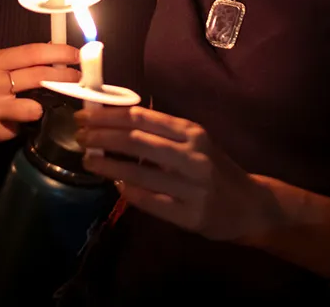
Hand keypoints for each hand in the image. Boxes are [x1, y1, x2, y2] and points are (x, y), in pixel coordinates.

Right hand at [0, 43, 80, 147]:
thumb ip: (21, 61)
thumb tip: (54, 52)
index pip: (31, 52)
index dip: (57, 53)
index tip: (75, 54)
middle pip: (37, 76)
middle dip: (63, 76)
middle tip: (77, 77)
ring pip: (34, 107)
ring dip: (42, 107)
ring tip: (36, 105)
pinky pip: (23, 126)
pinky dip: (26, 123)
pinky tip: (18, 120)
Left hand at [76, 106, 278, 241]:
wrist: (250, 205)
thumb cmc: (215, 168)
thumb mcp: (194, 141)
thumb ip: (162, 131)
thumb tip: (116, 118)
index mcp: (191, 132)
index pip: (141, 117)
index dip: (109, 115)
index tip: (85, 115)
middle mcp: (192, 155)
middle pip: (135, 141)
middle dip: (101, 136)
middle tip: (79, 136)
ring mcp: (191, 187)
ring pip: (138, 172)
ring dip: (107, 165)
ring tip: (88, 161)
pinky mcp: (189, 215)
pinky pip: (149, 201)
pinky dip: (128, 192)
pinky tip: (116, 185)